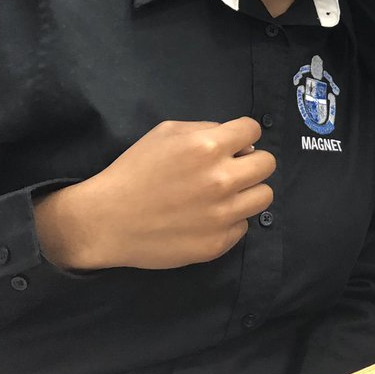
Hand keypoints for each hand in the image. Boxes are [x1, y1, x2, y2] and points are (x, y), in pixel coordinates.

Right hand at [35, 118, 275, 270]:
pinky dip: (230, 220)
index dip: (243, 134)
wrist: (106, 221)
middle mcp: (222, 180)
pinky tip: (207, 218)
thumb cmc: (134, 171)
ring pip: (264, 196)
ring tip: (225, 195)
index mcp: (208, 147)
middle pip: (268, 164)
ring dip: (248, 192)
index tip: (234, 143)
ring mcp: (222, 215)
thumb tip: (239, 141)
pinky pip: (243, 226)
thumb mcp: (166, 133)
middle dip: (251, 162)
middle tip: (232, 169)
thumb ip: (206, 129)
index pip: (253, 130)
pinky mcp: (217, 243)